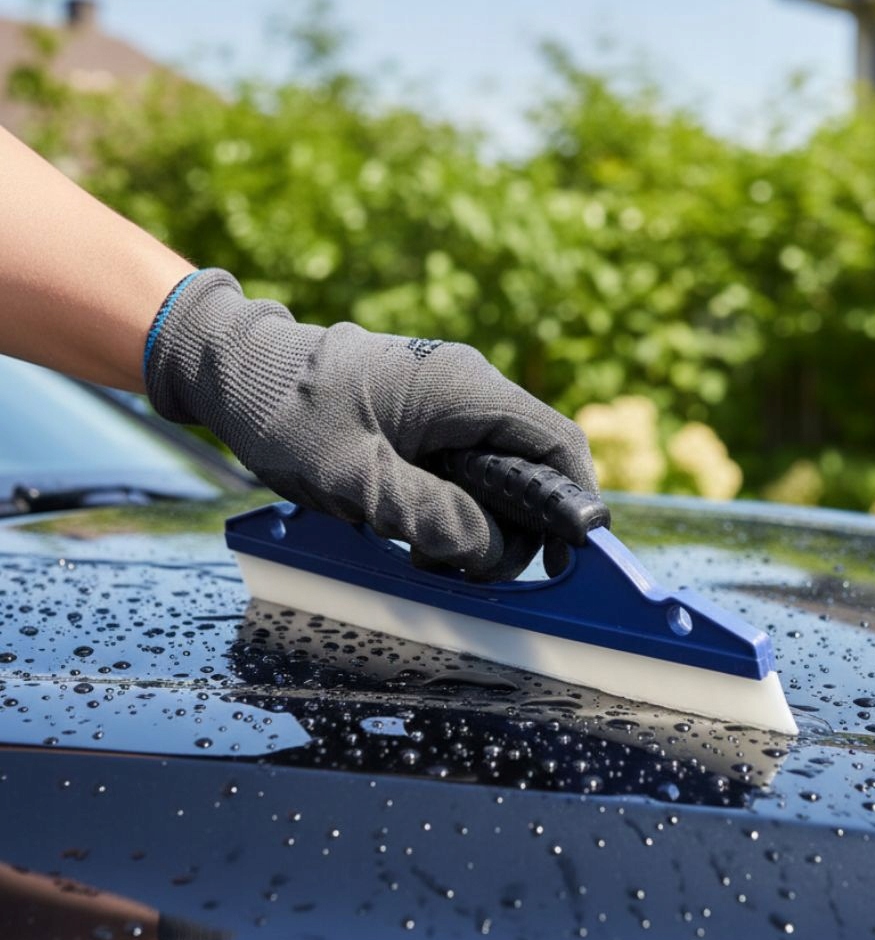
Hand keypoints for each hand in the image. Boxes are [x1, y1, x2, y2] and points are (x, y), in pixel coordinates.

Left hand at [145, 269, 597, 580]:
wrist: (236, 370)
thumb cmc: (287, 415)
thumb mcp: (356, 479)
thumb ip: (431, 515)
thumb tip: (492, 552)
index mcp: (465, 388)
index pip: (558, 443)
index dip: (573, 504)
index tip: (563, 558)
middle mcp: (469, 386)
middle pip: (532, 464)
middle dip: (514, 526)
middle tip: (467, 569)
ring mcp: (449, 398)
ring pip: (498, 470)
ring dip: (479, 520)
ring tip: (428, 554)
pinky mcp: (426, 414)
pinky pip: (465, 465)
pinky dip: (455, 504)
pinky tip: (414, 528)